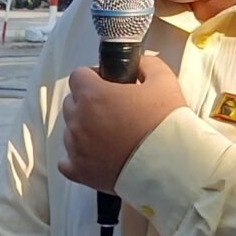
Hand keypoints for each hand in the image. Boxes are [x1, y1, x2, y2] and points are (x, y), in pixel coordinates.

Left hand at [61, 52, 187, 195]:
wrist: (169, 166)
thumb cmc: (165, 125)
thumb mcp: (164, 81)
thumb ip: (146, 64)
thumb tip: (138, 64)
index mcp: (93, 96)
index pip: (77, 76)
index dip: (92, 77)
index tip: (104, 83)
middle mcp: (79, 121)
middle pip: (71, 103)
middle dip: (87, 102)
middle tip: (111, 109)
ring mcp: (76, 148)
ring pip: (69, 131)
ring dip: (84, 129)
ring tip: (109, 134)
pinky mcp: (80, 171)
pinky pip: (66, 162)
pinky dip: (77, 157)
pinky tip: (93, 154)